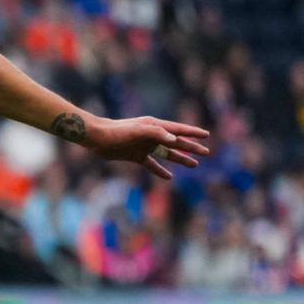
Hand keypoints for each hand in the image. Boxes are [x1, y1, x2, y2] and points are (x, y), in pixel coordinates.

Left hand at [75, 114, 211, 179]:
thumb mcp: (138, 131)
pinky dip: (160, 170)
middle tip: (206, 152)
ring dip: (180, 159)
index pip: (178, 129)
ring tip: (194, 165)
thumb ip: (156, 133)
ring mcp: (144, 146)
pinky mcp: (135, 156)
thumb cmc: (117, 131)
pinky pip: (151, 164)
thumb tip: (174, 139)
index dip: (192, 132)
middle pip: (176, 142)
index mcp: (154, 126)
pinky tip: (169, 176)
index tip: (206, 135)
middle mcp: (151, 136)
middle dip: (191, 147)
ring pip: (166, 154)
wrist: (97, 138)